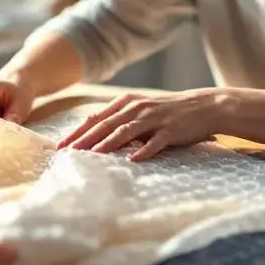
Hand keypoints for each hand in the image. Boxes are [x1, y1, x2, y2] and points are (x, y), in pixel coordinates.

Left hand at [57, 90, 224, 160]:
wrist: (203, 106)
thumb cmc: (168, 112)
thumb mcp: (141, 110)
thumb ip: (120, 119)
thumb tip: (94, 134)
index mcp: (127, 103)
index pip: (96, 119)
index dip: (77, 132)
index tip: (60, 146)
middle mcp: (137, 109)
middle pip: (106, 125)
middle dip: (84, 139)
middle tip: (67, 153)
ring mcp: (154, 119)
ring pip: (126, 132)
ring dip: (108, 144)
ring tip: (92, 156)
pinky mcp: (170, 130)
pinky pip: (155, 142)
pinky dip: (143, 151)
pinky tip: (133, 160)